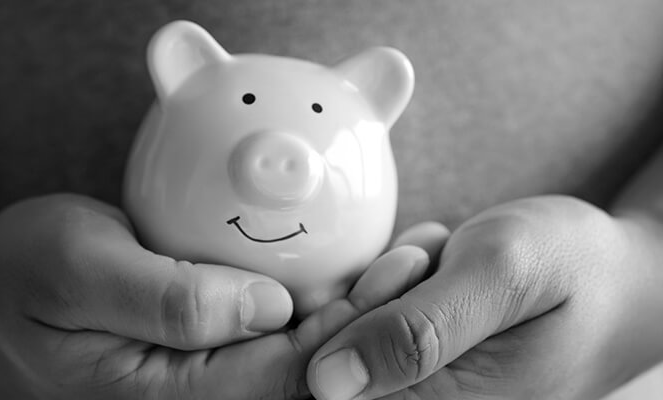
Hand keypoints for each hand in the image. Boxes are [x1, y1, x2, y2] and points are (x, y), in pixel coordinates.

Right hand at [0, 193, 447, 398]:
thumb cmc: (15, 277)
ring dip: (355, 319)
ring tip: (408, 264)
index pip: (284, 375)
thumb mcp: (76, 268)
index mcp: (163, 398)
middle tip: (424, 258)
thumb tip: (266, 308)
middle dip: (372, 322)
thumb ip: (167, 298)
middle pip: (305, 378)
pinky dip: (319, 314)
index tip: (404, 268)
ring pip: (296, 367)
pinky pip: (272, 349)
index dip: (352, 325)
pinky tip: (350, 279)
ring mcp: (193, 391)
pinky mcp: (198, 368)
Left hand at [307, 195, 662, 399]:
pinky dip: (391, 293)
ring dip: (379, 292)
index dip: (326, 330)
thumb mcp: (500, 275)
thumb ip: (415, 331)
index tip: (390, 282)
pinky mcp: (425, 371)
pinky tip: (436, 276)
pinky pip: (374, 332)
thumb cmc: (573, 268)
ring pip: (347, 341)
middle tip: (423, 269)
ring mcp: (427, 392)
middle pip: (325, 367)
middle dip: (360, 304)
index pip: (320, 390)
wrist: (621, 277)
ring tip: (441, 270)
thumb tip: (327, 384)